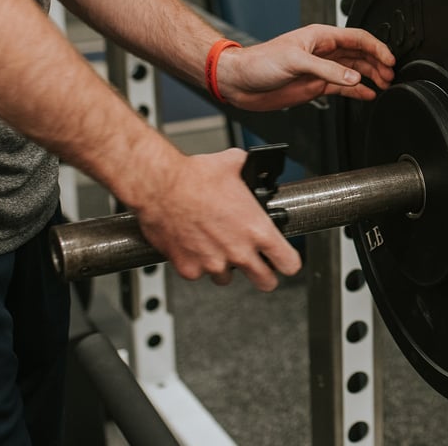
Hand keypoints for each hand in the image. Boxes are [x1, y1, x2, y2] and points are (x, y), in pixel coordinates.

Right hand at [131, 148, 301, 290]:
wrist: (159, 186)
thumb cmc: (193, 177)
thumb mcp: (232, 165)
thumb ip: (248, 170)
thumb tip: (249, 166)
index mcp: (257, 229)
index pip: (289, 262)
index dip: (288, 262)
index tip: (285, 260)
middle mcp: (238, 251)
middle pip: (266, 282)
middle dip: (264, 276)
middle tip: (259, 267)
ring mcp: (213, 263)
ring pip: (227, 279)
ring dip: (225, 267)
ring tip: (216, 248)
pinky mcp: (189, 268)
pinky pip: (198, 273)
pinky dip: (196, 263)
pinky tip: (192, 245)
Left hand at [215, 24, 395, 110]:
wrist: (240, 82)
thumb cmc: (260, 62)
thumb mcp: (296, 61)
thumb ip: (328, 70)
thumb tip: (354, 77)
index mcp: (320, 37)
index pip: (357, 38)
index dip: (377, 48)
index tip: (390, 60)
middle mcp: (323, 52)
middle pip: (360, 54)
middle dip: (378, 63)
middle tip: (391, 75)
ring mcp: (320, 69)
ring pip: (354, 70)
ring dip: (370, 76)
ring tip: (385, 84)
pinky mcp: (315, 85)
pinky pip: (343, 86)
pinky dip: (357, 91)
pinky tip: (368, 94)